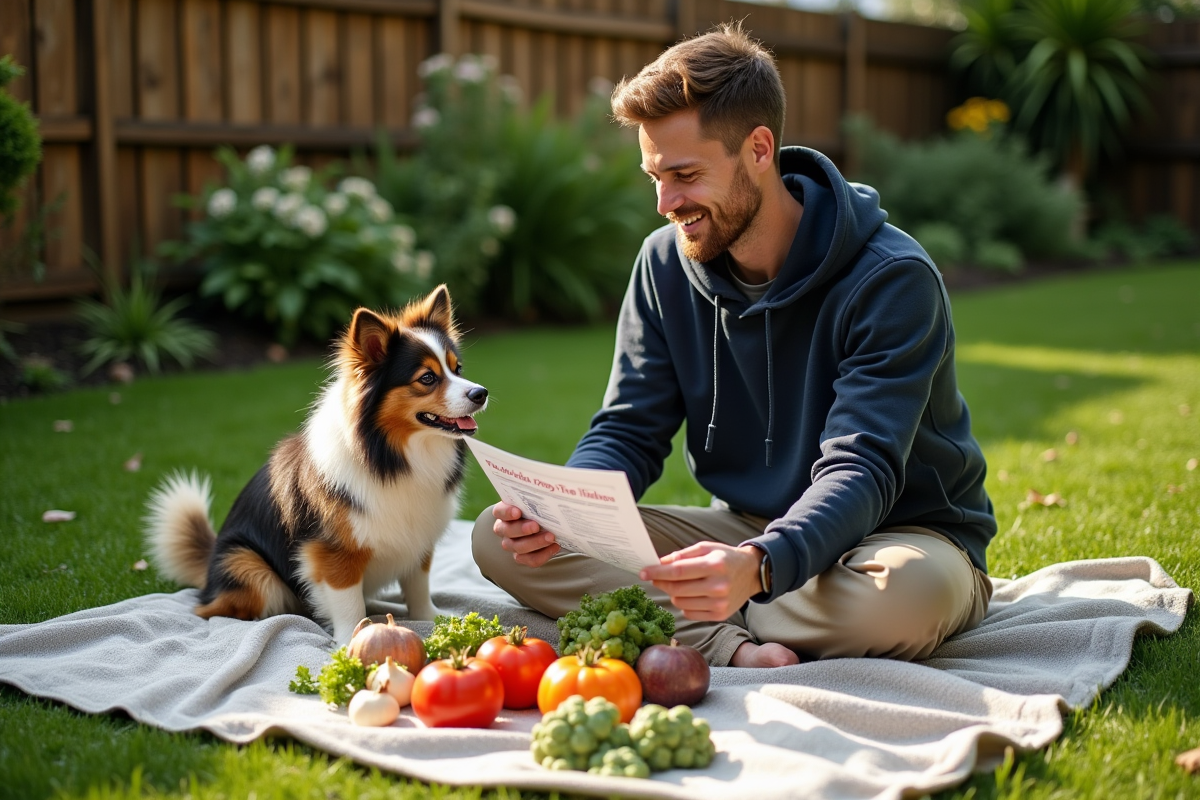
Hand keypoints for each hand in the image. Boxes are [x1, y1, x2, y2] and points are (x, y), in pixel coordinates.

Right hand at [490, 501, 559, 566]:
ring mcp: (512, 544)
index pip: (499, 512)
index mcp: (504, 512)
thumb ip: (538, 495)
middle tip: (536, 526)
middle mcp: (504, 529)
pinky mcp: (523, 557)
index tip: (517, 511)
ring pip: (518, 548)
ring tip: (551, 537)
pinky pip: (530, 560)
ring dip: (535, 542)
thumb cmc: (540, 507)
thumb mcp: (537, 500)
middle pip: (507, 531)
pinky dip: (543, 554)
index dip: (506, 512)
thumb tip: (549, 486)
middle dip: (522, 529)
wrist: (549, 523)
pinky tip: (555, 546)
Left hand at [639, 542, 762, 620]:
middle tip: (655, 577)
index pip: (678, 571)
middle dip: (661, 583)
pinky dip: (684, 605)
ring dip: (673, 594)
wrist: (752, 573)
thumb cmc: (725, 558)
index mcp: (715, 565)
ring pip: (680, 603)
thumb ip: (682, 555)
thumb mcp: (706, 548)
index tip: (643, 572)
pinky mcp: (720, 615)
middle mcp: (719, 586)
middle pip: (677, 589)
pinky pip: (689, 613)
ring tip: (681, 584)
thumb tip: (659, 563)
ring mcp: (720, 603)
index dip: (658, 572)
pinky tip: (692, 595)